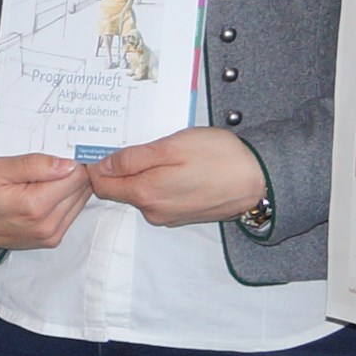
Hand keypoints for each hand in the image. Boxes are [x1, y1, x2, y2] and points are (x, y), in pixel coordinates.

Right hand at [0, 152, 99, 251]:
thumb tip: (68, 163)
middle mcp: (47, 226)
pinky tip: (47, 188)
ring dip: (71, 184)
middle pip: (82, 188)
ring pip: (81, 200)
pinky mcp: (50, 239)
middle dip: (74, 170)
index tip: (63, 147)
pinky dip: (66, 197)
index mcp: (35, 207)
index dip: (74, 157)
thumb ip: (33, 165)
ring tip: (49, 173)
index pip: (77, 175)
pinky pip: (72, 212)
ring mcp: (50, 236)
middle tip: (54, 157)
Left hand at [86, 126, 269, 226]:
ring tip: (155, 149)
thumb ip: (133, 158)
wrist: (260, 180)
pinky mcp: (182, 214)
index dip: (95, 164)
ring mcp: (168, 216)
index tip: (98, 144)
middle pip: (119, 190)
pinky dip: (157, 180)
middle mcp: (153, 211)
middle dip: (116, 168)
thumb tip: (101, 164)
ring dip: (139, 173)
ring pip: (139, 192)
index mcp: (146, 194)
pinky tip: (173, 165)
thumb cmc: (219, 157)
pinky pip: (158, 196)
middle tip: (128, 139)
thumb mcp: (172, 147)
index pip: (102, 185)